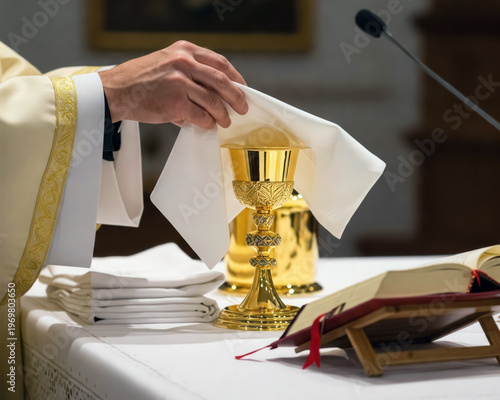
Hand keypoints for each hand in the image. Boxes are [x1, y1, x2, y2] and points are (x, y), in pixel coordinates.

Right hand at [98, 40, 247, 128]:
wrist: (116, 91)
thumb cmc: (142, 80)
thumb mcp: (167, 63)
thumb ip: (191, 72)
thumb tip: (215, 92)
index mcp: (185, 50)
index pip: (220, 63)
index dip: (235, 77)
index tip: (243, 88)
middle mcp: (184, 63)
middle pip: (222, 81)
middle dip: (236, 97)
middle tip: (243, 108)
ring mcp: (180, 82)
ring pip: (213, 101)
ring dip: (223, 114)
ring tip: (226, 121)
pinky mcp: (175, 102)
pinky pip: (201, 115)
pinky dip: (207, 122)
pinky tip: (207, 125)